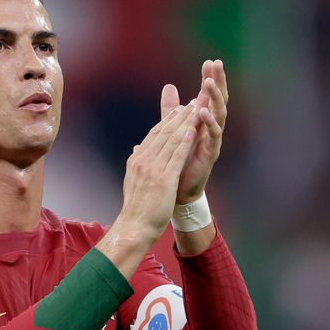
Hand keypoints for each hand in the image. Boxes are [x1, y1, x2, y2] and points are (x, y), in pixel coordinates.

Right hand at [114, 101, 200, 245]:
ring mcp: (153, 169)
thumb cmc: (136, 208)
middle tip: (191, 102)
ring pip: (171, 140)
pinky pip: (176, 155)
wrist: (135, 226)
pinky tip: (193, 130)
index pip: (154, 135)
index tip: (178, 109)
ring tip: (196, 110)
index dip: (168, 120)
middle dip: (178, 116)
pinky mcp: (164, 179)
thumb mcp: (133, 180)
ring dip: (185, 122)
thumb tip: (137, 149)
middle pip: (163, 132)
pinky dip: (185, 141)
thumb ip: (137, 163)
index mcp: (137, 160)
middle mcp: (143, 160)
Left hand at [161, 59, 228, 203]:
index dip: (209, 79)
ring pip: (219, 114)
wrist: (177, 189)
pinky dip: (209, 123)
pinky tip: (203, 112)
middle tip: (217, 64)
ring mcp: (212, 139)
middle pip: (218, 100)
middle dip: (217, 82)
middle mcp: (211, 128)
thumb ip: (171, 109)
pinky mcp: (211, 153)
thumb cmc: (178, 159)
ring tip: (208, 83)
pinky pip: (213, 136)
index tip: (209, 62)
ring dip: (214, 98)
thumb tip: (168, 86)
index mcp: (202, 121)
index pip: (208, 95)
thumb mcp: (172, 129)